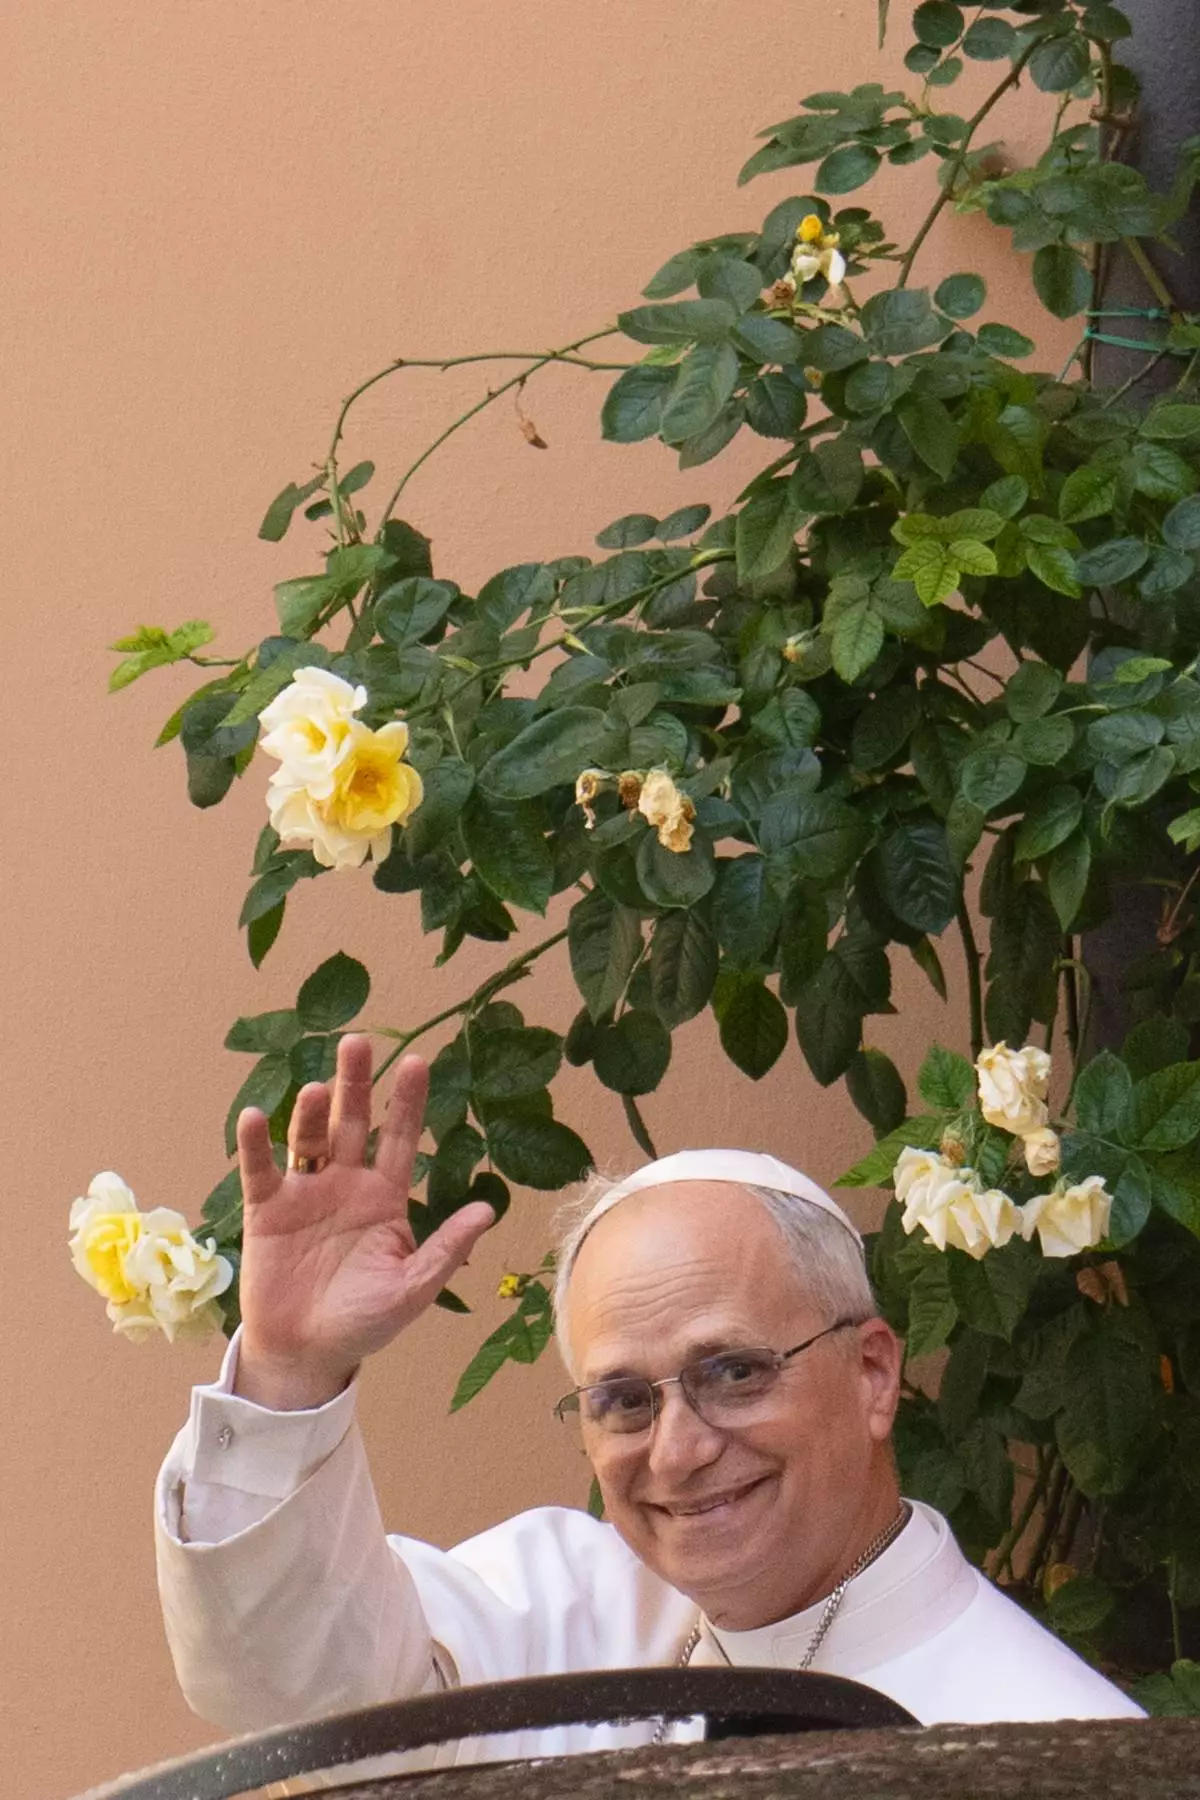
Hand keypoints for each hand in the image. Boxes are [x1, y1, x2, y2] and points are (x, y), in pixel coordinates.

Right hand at [233, 1035, 493, 1408]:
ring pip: (310, 1138)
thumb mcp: (412, 1288)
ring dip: (311, 1111)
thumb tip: (487, 1210)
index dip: (408, 1103)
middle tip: (358, 1042)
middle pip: (354, 1123)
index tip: (417, 1062)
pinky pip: (262, 1170)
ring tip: (316, 1087)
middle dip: (356, 1084)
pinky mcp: (267, 1209)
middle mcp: (347, 1184)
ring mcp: (306, 1193)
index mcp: (385, 1197)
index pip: (400, 1139)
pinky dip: (257, 1144)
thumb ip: (445, 1248)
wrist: (308, 1353)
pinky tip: (256, 1117)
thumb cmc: (365, 1321)